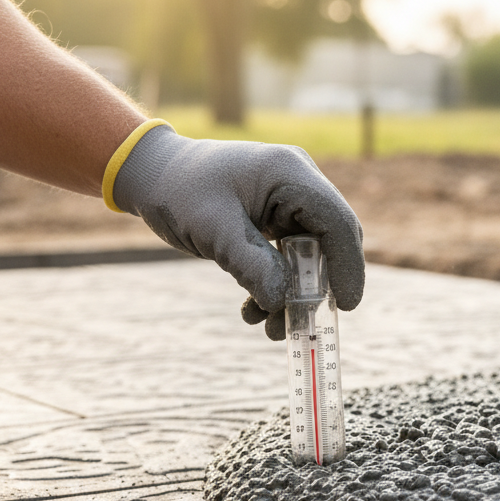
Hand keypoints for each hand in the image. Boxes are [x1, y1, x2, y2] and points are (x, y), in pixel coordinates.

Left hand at [111, 124, 363, 338]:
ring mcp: (289, 199)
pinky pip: (290, 256)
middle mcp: (298, 182)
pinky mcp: (277, 217)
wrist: (151, 175)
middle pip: (331, 240)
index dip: (348, 266)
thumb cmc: (177, 191)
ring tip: (270, 328)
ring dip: (293, 293)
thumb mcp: (213, 230)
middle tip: (304, 324)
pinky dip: (277, 283)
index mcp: (290, 173)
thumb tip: (282, 303)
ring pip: (311, 254)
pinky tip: (255, 309)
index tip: (345, 306)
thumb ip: (251, 265)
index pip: (337, 222)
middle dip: (318, 286)